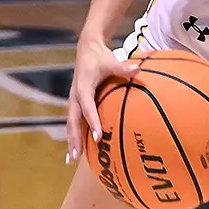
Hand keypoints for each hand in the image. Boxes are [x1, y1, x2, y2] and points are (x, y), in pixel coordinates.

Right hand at [66, 38, 145, 163]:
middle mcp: (76, 96)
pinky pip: (73, 121)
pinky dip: (73, 135)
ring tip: (72, 159)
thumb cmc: (100, 57)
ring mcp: (74, 100)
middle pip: (73, 121)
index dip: (92, 122)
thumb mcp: (111, 61)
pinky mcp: (75, 102)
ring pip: (71, 123)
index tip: (99, 137)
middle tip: (76, 156)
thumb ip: (123, 68)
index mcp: (83, 88)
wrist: (87, 49)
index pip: (88, 108)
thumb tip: (137, 69)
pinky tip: (76, 149)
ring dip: (71, 140)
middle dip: (74, 138)